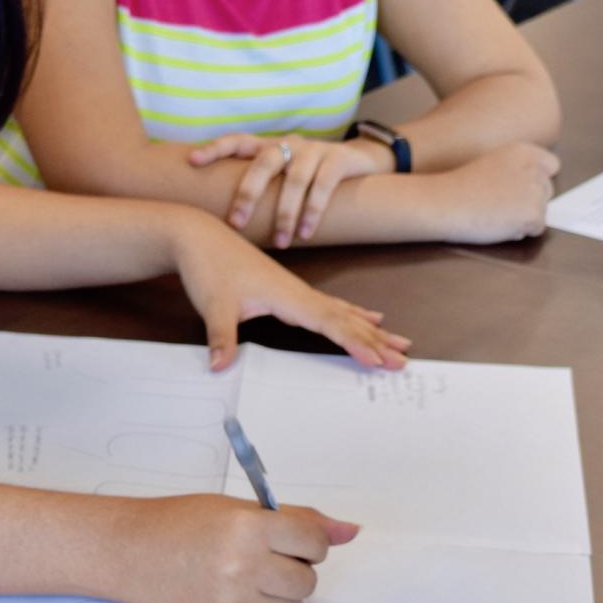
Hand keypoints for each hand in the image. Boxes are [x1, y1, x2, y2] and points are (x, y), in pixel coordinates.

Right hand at [116, 495, 358, 602]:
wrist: (131, 551)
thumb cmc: (180, 522)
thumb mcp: (239, 508)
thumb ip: (297, 519)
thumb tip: (349, 531)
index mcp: (250, 527)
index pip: (315, 541)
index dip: (311, 540)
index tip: (297, 538)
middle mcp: (243, 565)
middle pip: (307, 579)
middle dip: (298, 567)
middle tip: (270, 554)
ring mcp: (232, 600)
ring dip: (281, 591)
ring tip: (251, 571)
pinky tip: (230, 587)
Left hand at [170, 214, 412, 370]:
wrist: (198, 236)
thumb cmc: (208, 266)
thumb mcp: (212, 305)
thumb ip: (221, 337)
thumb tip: (220, 366)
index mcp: (287, 295)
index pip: (330, 323)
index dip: (356, 342)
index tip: (378, 360)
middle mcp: (298, 292)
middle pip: (346, 319)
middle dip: (376, 340)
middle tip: (404, 359)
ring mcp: (296, 290)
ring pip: (343, 312)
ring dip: (371, 329)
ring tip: (399, 341)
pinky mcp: (289, 290)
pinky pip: (331, 306)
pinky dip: (354, 315)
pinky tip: (366, 316)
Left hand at [190, 134, 389, 248]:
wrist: (361, 161)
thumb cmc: (310, 176)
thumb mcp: (283, 174)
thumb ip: (261, 186)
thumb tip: (224, 221)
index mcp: (270, 147)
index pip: (238, 141)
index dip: (215, 148)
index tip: (192, 161)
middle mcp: (289, 144)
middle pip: (263, 163)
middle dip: (248, 193)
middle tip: (236, 223)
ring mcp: (314, 150)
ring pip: (294, 180)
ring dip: (285, 213)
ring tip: (281, 242)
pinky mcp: (337, 159)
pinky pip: (322, 186)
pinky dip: (313, 211)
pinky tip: (306, 232)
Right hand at [424, 142, 559, 244]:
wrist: (444, 202)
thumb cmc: (460, 186)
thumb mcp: (492, 163)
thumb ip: (517, 169)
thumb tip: (534, 186)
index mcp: (523, 151)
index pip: (552, 165)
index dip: (538, 179)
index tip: (520, 188)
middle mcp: (534, 168)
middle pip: (547, 191)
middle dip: (530, 200)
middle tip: (501, 204)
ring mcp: (535, 192)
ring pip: (542, 211)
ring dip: (524, 217)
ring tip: (496, 214)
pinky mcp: (533, 214)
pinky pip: (536, 229)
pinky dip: (520, 231)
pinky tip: (499, 224)